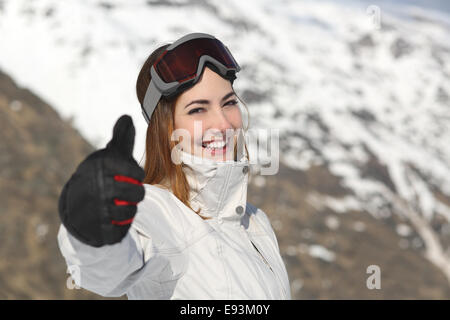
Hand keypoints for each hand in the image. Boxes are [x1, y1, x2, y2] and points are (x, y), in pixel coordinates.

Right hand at [58, 115, 144, 246]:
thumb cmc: (99, 175)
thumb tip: (127, 117)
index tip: (127, 174)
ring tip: (116, 203)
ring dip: (127, 209)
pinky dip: (119, 226)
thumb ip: (121, 138)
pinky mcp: (98, 230)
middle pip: (138, 193)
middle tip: (124, 191)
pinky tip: (110, 218)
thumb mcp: (109, 155)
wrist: (75, 204)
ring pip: (130, 212)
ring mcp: (97, 209)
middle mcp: (99, 186)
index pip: (137, 172)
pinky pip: (120, 230)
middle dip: (135, 193)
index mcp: (103, 165)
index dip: (136, 174)